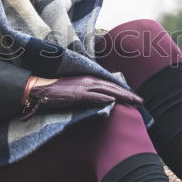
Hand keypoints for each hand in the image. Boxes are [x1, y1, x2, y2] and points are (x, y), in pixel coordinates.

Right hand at [21, 75, 142, 118]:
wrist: (41, 89)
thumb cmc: (58, 92)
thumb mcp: (77, 92)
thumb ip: (90, 96)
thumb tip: (104, 101)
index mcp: (89, 80)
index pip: (111, 86)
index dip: (124, 91)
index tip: (135, 98)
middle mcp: (89, 81)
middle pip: (113, 87)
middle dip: (128, 94)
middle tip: (141, 101)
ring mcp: (83, 87)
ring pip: (107, 90)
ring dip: (121, 96)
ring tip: (134, 102)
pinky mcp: (76, 94)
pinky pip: (92, 96)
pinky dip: (103, 98)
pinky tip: (113, 101)